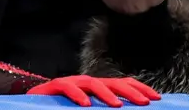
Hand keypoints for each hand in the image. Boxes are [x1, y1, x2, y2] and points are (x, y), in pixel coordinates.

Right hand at [28, 76, 159, 106]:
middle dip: (130, 91)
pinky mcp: (54, 86)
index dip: (138, 88)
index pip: (121, 84)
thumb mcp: (86, 109)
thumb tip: (123, 109)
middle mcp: (85, 83)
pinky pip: (67, 87)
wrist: (32, 102)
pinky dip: (77, 95)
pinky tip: (86, 104)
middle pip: (111, 82)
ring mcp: (70, 83)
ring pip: (92, 83)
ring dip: (106, 94)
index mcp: (96, 88)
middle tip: (145, 102)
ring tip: (117, 105)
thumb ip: (102, 109)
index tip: (156, 98)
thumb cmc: (61, 108)